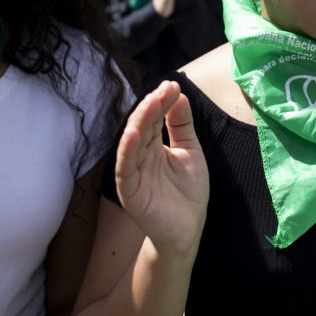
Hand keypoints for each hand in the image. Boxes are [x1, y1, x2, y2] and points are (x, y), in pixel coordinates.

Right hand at [115, 81, 208, 253]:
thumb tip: (178, 95)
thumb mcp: (190, 150)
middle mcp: (140, 157)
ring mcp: (134, 173)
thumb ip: (182, 124)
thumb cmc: (188, 193)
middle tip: (165, 89)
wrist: (189, 230)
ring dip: (139, 121)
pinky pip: (125, 169)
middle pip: (141, 126)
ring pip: (132, 143)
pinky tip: (133, 134)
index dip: (161, 102)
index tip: (173, 85)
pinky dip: (127, 151)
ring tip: (151, 102)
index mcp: (153, 146)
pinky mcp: (131, 192)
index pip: (153, 119)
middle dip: (152, 106)